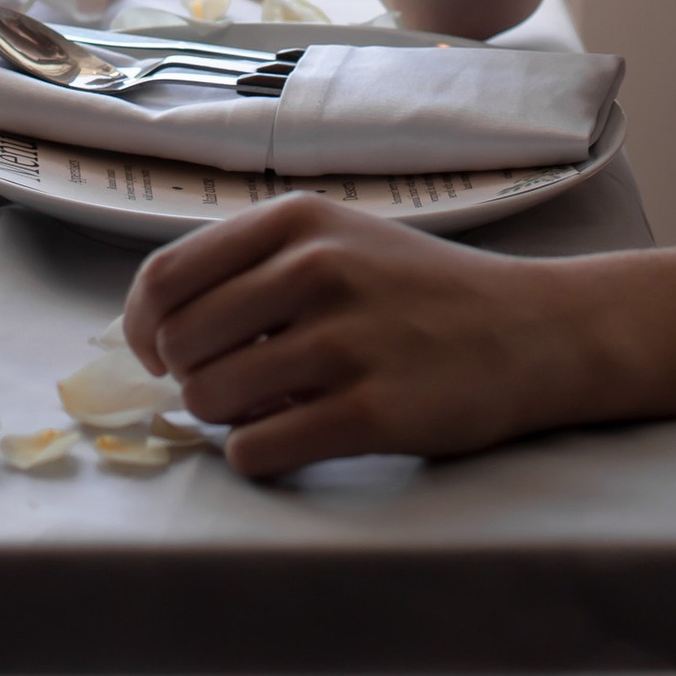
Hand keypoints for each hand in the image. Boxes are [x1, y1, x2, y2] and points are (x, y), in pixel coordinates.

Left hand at [120, 194, 575, 480]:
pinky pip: (256, 451)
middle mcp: (315, 270)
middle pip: (179, 347)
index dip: (144, 328)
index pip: (165, 279)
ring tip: (273, 406)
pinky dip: (258, 455)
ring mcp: (344, 341)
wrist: (530, 331)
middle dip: (191, 378)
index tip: (160, 353)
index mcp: (296, 221)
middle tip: (234, 384)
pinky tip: (294, 437)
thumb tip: (157, 329)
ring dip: (226, 419)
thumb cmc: (418, 290)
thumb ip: (253, 265)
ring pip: (210, 402)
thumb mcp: (337, 239)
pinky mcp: (372, 411)